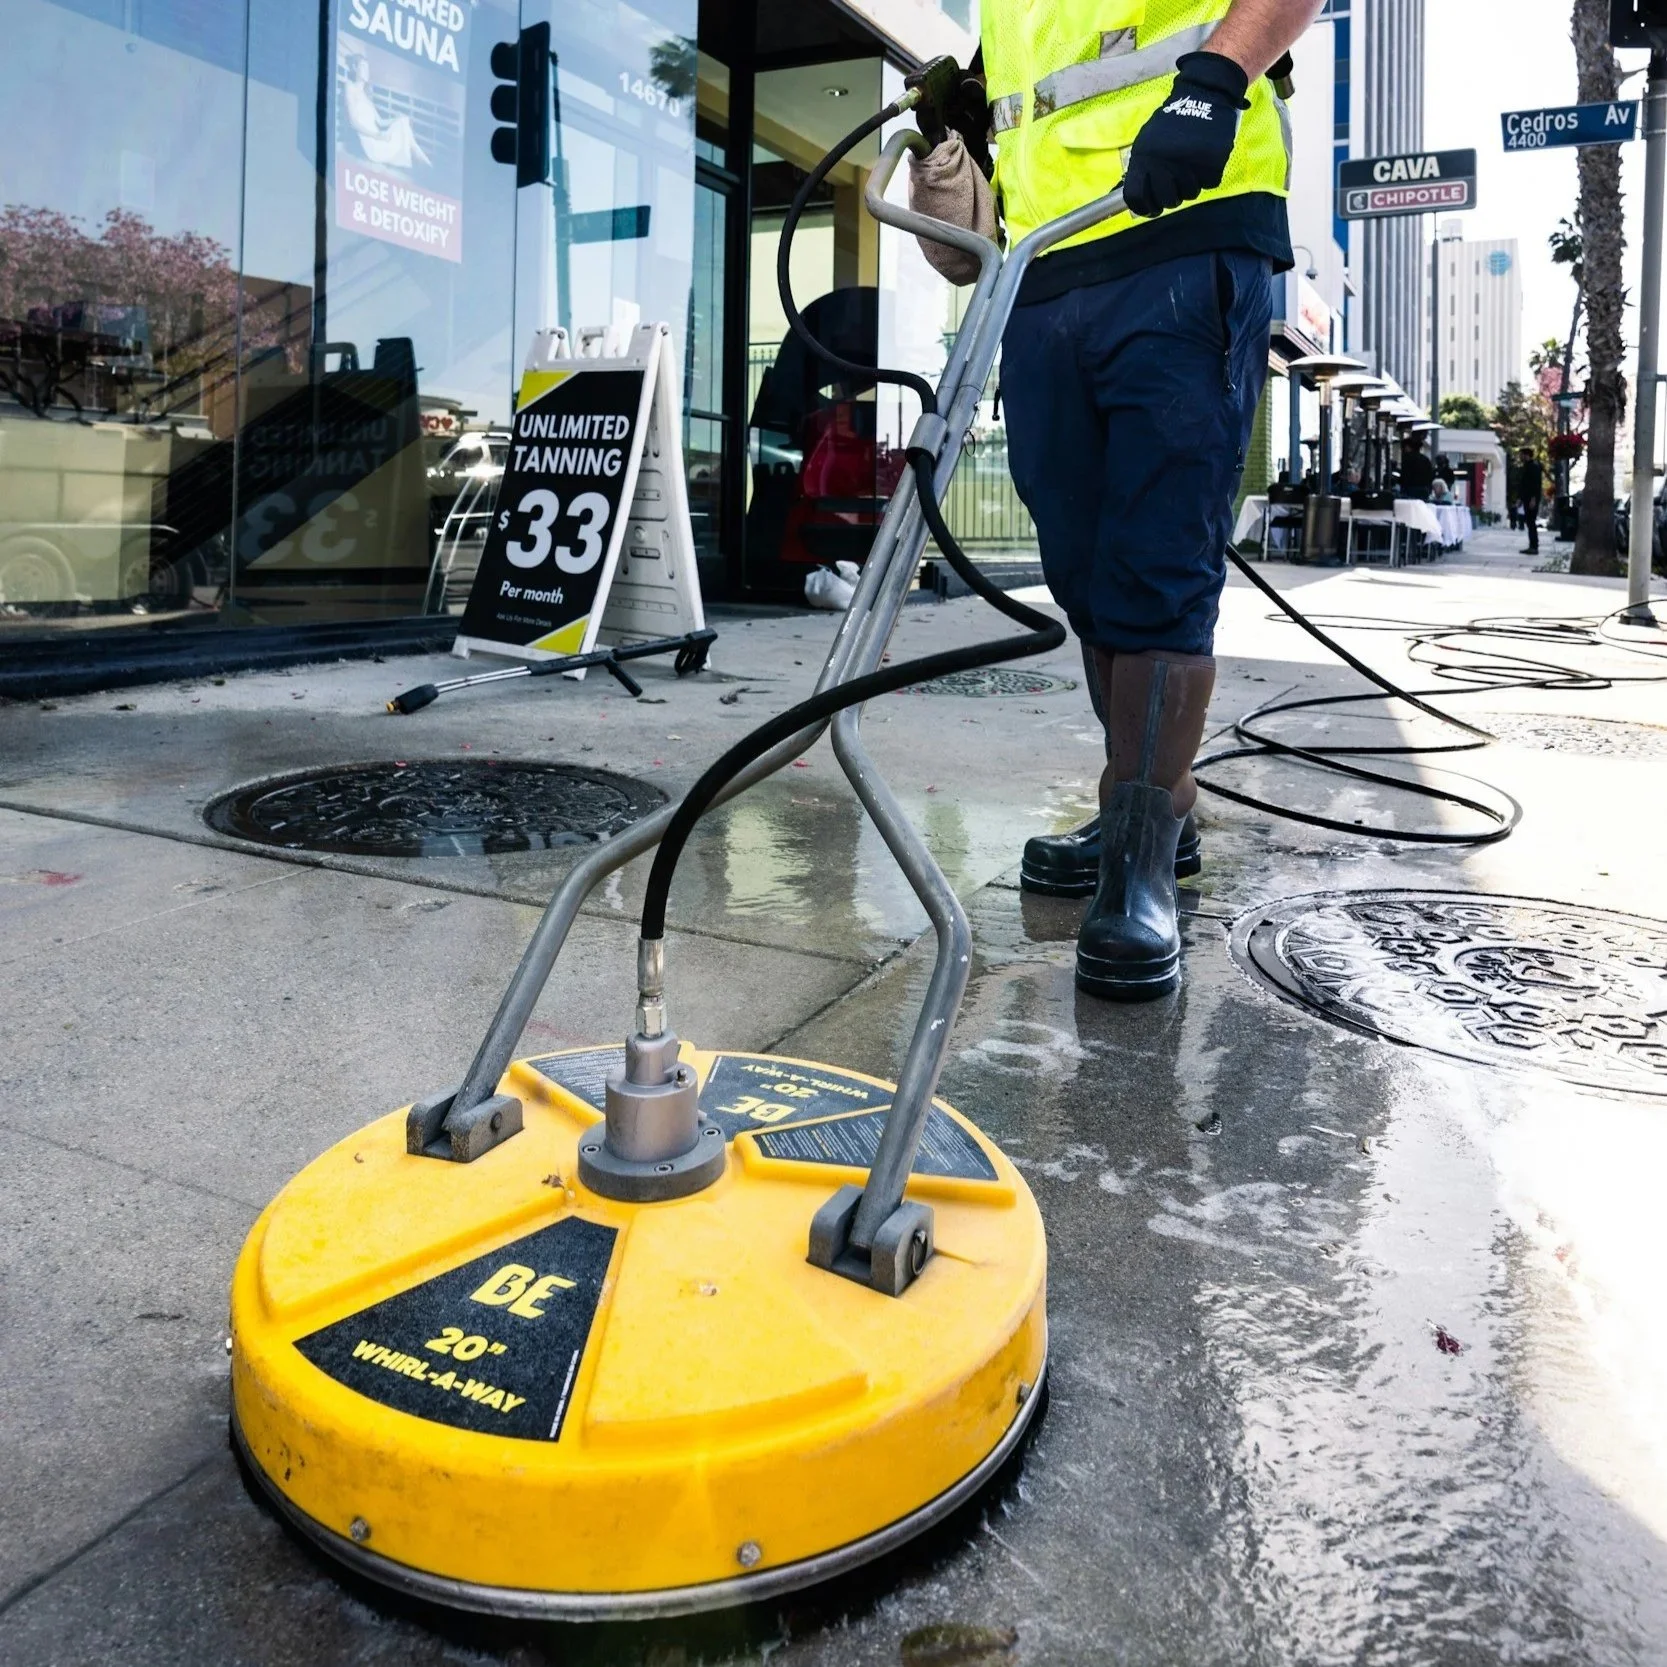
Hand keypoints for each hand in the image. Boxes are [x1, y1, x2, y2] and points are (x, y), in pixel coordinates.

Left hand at [1123, 51, 1249, 219]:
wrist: (1205, 94)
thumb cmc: (1174, 122)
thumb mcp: (1147, 141)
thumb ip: (1141, 167)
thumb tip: (1135, 199)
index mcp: (1143, 157)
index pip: (1135, 197)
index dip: (1144, 208)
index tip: (1152, 208)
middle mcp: (1163, 163)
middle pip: (1166, 201)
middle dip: (1172, 198)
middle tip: (1177, 187)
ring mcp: (1187, 163)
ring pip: (1189, 195)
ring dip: (1191, 185)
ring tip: (1192, 166)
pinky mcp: (1211, 162)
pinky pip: (1209, 183)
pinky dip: (1209, 175)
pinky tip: (1205, 158)